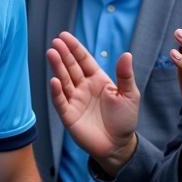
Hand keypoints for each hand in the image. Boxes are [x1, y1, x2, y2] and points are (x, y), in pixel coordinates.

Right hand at [47, 31, 138, 173]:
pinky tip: (54, 80)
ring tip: (51, 54)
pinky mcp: (68, 115)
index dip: (74, 48)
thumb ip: (125, 75)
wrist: (118, 145)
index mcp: (97, 80)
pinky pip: (60, 101)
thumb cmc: (125, 119)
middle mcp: (83, 88)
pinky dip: (56, 91)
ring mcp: (74, 100)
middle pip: (71, 67)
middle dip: (63, 55)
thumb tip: (126, 53)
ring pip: (64, 80)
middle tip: (56, 42)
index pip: (83, 60)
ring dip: (57, 68)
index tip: (64, 36)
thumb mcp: (130, 95)